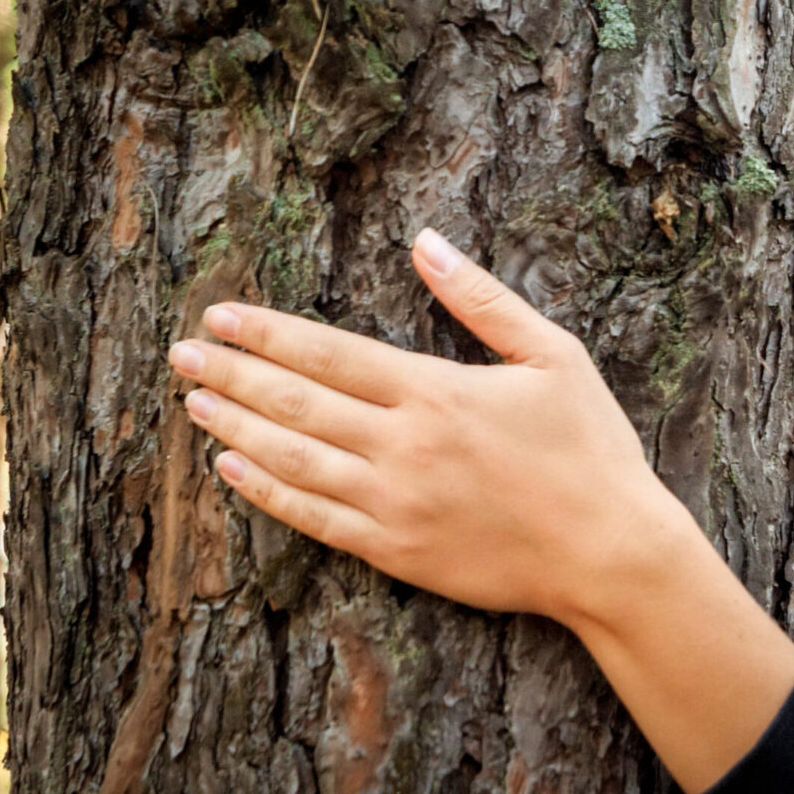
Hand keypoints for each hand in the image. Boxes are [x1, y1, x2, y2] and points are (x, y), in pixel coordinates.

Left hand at [167, 227, 681, 621]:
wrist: (611, 551)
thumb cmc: (592, 450)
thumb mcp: (555, 357)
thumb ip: (484, 299)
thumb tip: (426, 242)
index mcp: (438, 392)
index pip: (328, 353)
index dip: (266, 332)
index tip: (219, 315)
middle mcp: (404, 446)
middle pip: (296, 401)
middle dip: (232, 373)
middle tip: (182, 354)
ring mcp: (395, 503)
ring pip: (292, 459)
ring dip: (237, 427)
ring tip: (195, 404)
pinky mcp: (397, 551)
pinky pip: (314, 519)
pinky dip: (267, 492)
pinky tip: (234, 469)